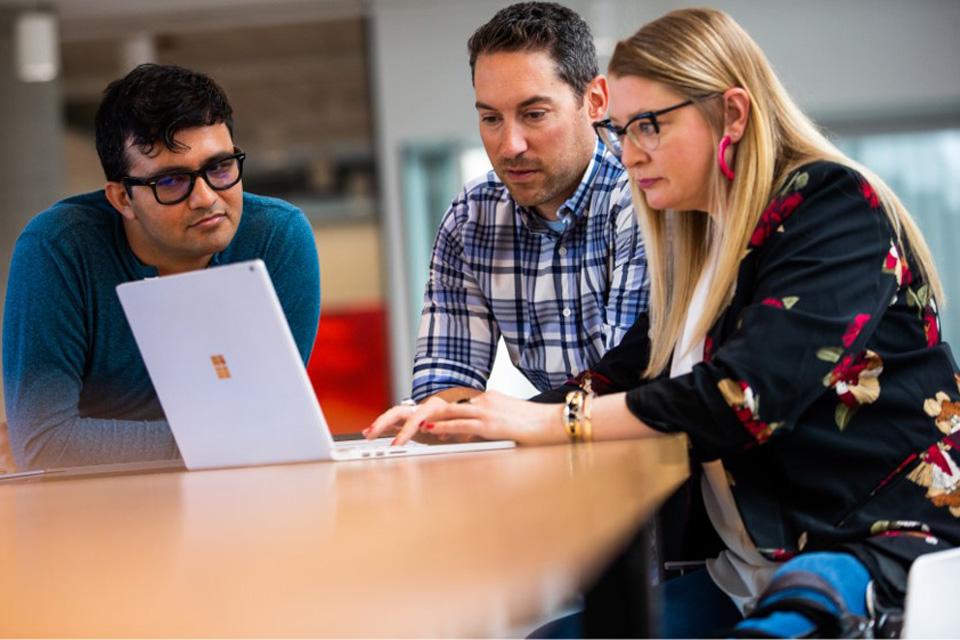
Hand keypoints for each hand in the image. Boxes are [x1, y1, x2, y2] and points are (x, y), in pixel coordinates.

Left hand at [367, 391, 565, 446]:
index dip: (403, 415)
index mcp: (472, 401)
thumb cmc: (527, 428)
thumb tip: (436, 436)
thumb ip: (463, 428)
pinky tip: (426, 434)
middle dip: (395, 418)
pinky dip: (443, 428)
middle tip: (372, 432)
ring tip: (392, 441)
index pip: (430, 405)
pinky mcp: (493, 422)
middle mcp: (474, 401)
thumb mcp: (491, 426)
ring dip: (411, 427)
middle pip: (426, 405)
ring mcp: (483, 410)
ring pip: (438, 414)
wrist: (555, 424)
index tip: (381, 428)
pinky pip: (463, 424)